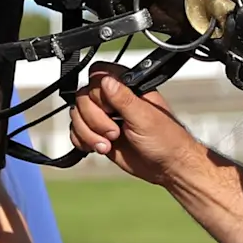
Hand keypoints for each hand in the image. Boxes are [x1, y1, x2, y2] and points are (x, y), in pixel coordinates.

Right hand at [69, 64, 201, 186]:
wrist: (166, 167)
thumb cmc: (166, 140)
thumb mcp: (145, 118)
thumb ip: (124, 99)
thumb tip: (106, 80)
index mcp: (128, 87)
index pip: (98, 75)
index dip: (97, 93)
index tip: (109, 109)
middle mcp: (113, 99)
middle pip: (83, 97)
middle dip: (93, 119)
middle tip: (113, 133)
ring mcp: (104, 116)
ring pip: (77, 115)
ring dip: (88, 133)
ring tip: (108, 144)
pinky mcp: (98, 134)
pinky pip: (76, 131)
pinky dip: (82, 141)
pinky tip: (100, 148)